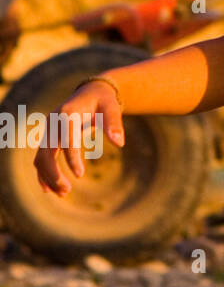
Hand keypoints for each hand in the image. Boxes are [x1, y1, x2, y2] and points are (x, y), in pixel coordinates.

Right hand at [33, 79, 125, 196]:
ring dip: (48, 177)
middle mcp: (53, 123)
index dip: (71, 158)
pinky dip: (43, 174)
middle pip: (45, 153)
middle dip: (53, 174)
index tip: (80, 175)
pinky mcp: (48, 138)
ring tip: (63, 193)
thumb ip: (114, 124)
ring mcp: (48, 131)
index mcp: (67, 114)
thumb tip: (120, 143)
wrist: (91, 92)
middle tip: (67, 191)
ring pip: (40, 158)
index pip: (66, 140)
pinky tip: (50, 190)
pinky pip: (41, 158)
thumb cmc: (104, 101)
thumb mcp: (112, 108)